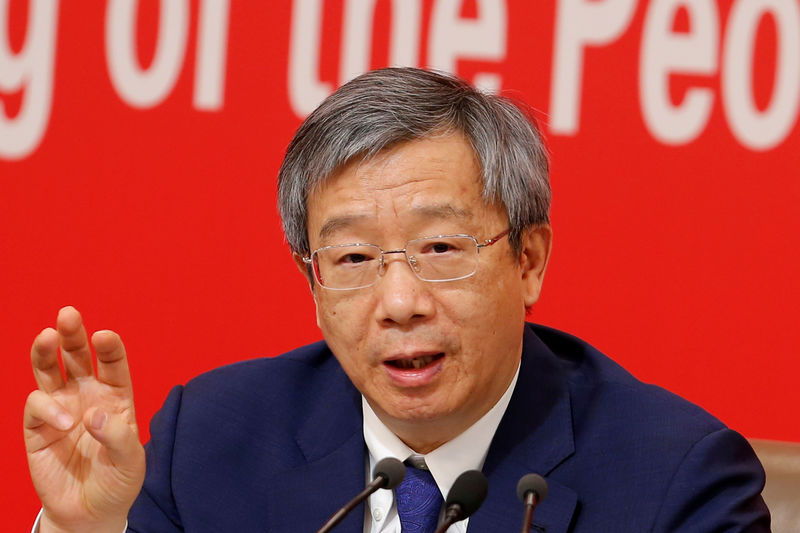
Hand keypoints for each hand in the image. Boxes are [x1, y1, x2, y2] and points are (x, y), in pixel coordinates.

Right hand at [24, 306, 144, 532]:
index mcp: (115, 395)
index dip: (108, 347)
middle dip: (72, 334)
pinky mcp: (38, 428)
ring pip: (48, 371)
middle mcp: (86, 395)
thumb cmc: (118, 481)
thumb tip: (95, 414)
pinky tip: (64, 422)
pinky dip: (47, 408)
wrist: (91, 513)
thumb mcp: (130, 461)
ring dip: (45, 351)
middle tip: (68, 314)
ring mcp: (61, 408)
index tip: (105, 336)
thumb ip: (118, 436)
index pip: (112, 363)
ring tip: (47, 336)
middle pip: (76, 356)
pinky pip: (37, 406)